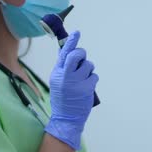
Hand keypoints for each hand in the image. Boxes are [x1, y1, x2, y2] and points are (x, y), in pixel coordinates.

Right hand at [45, 31, 98, 149]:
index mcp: (57, 73)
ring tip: (83, 80)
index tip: (77, 33)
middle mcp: (65, 76)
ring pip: (88, 65)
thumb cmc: (63, 98)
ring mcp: (76, 82)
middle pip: (76, 55)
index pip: (64, 53)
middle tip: (82, 59)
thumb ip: (63, 67)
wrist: (66, 118)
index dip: (71, 42)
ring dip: (88, 70)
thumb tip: (67, 50)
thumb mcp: (57, 81)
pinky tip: (87, 87)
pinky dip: (92, 80)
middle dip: (82, 54)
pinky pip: (94, 76)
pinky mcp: (86, 88)